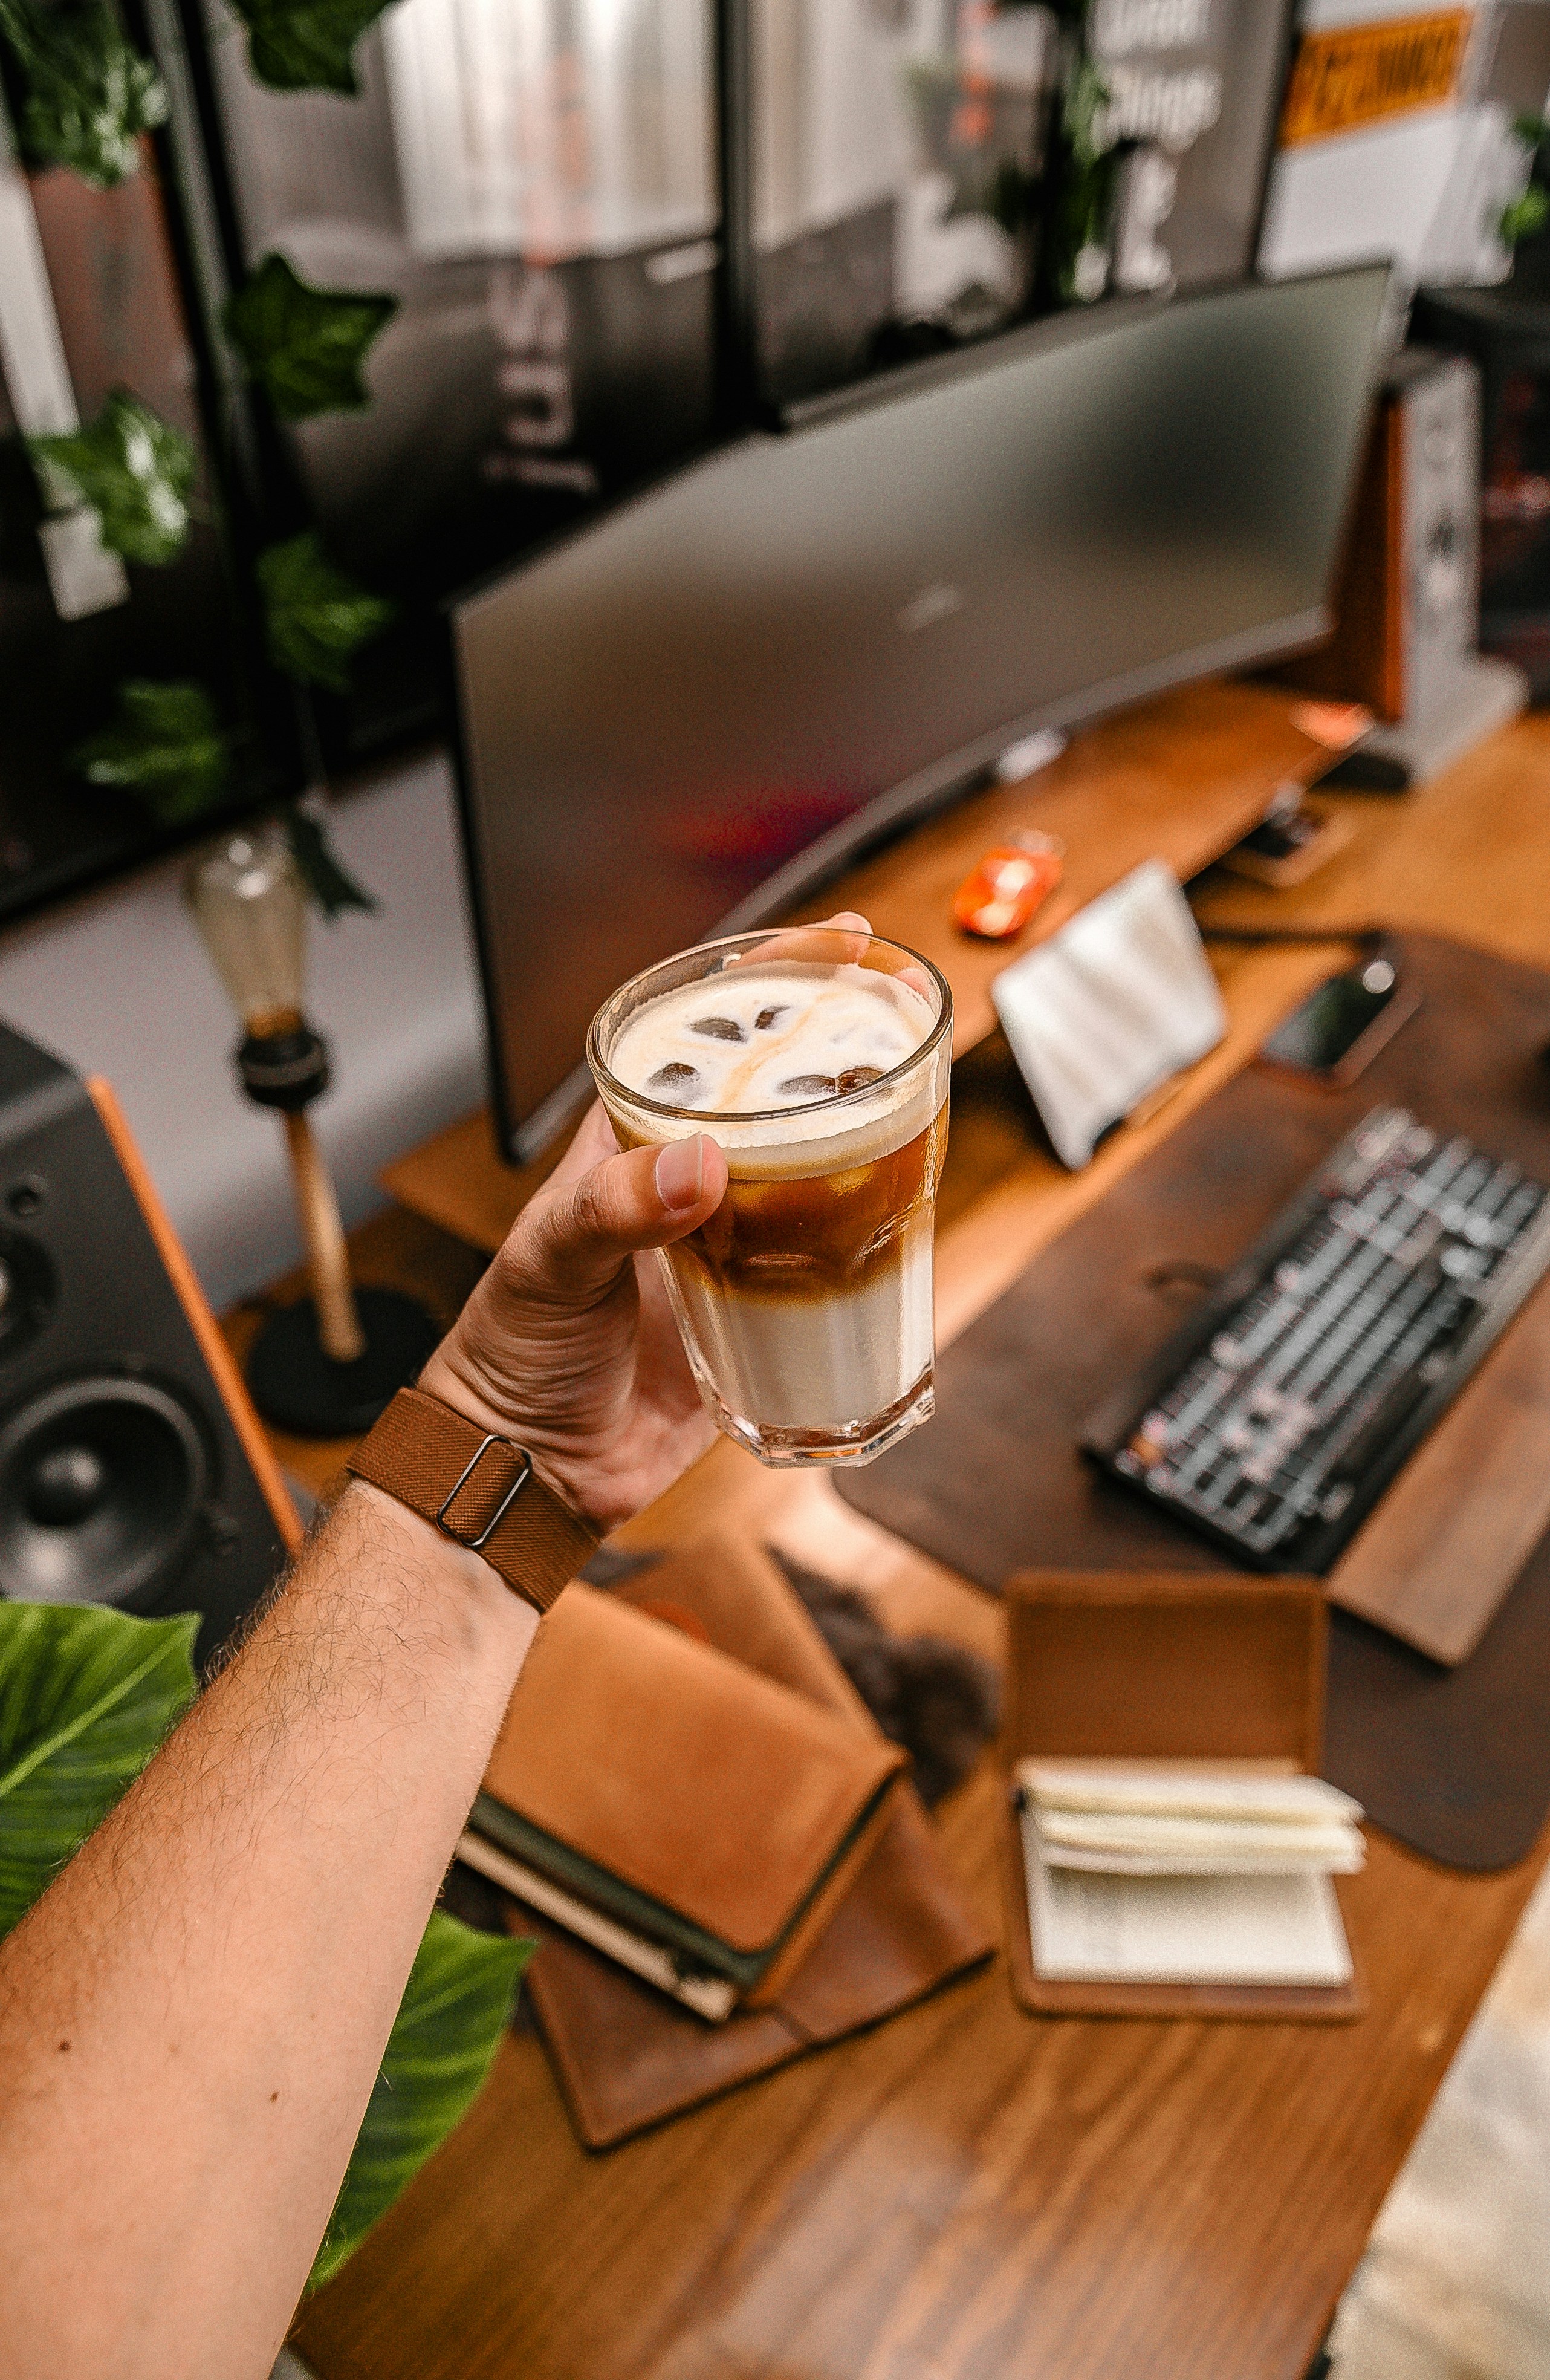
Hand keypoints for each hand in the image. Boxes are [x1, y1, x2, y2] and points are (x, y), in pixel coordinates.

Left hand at [419, 911, 878, 1530]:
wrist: (528, 1471)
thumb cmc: (512, 1350)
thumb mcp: (547, 1261)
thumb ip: (613, 1209)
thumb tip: (701, 1163)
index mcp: (629, 1144)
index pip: (700, 1040)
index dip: (768, 983)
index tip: (839, 941)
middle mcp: (688, 1187)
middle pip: (777, 1100)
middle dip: (839, 1056)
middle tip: (901, 1023)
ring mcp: (729, 1250)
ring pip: (815, 1180)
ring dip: (867, 1148)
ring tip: (920, 1113)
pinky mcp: (760, 1318)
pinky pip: (829, 1276)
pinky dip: (873, 1258)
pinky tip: (908, 1240)